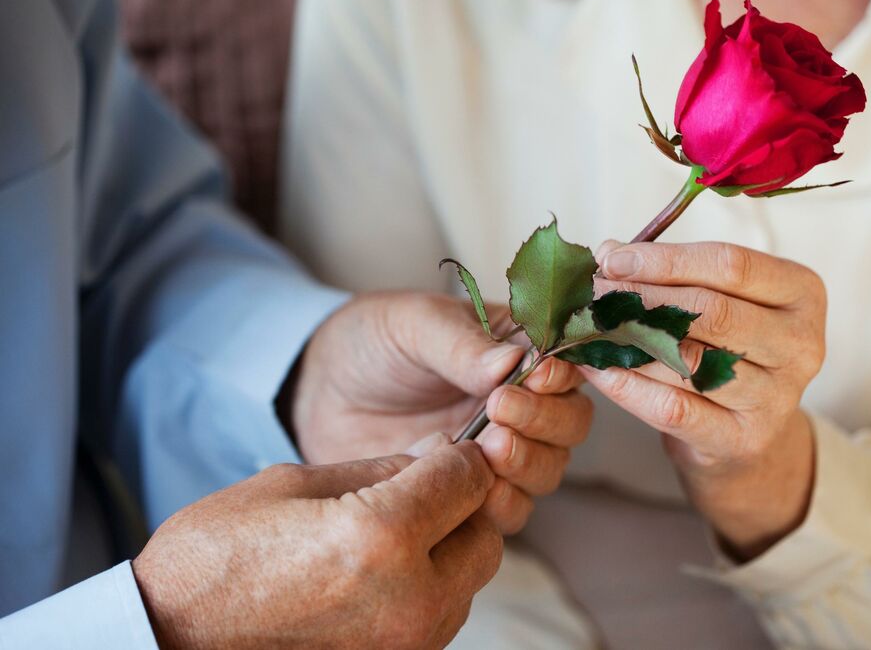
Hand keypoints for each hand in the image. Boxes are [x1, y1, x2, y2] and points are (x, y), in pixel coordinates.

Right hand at [133, 440, 501, 648]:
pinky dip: (429, 586)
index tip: (442, 452)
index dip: (459, 456)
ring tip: (394, 533)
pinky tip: (381, 572)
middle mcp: (410, 599)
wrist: (172, 639)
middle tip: (423, 490)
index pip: (468, 478)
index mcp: (382, 537)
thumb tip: (437, 456)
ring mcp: (407, 645)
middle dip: (462, 505)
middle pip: (485, 535)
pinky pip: (441, 616)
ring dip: (448, 549)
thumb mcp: (296, 485)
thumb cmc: (217, 557)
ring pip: (470, 581)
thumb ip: (382, 470)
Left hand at [288, 291, 592, 533]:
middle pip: (569, 424)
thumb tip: (513, 364)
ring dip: (527, 464)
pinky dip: (502, 504)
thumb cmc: (373, 341)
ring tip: (486, 448)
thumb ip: (463, 346)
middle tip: (497, 412)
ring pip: (548, 470)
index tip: (534, 377)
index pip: (567, 366)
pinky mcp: (470, 493)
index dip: (561, 376)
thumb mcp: (416, 325)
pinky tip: (473, 488)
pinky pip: (510, 510)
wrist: (318, 390)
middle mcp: (521, 403)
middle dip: (543, 421)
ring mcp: (498, 451)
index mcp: (518, 351)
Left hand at [585, 241, 824, 558]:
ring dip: (627, 340)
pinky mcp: (744, 439)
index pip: (729, 264)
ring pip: (688, 360)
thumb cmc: (725, 351)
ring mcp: (778, 397)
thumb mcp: (716, 301)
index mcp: (801, 292)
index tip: (611, 258)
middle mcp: (801, 344)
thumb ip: (671, 274)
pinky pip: (673, 407)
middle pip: (711, 311)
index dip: (664, 260)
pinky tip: (596, 368)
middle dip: (640, 298)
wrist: (745, 438)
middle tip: (591, 293)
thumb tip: (607, 252)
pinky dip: (626, 385)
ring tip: (585, 327)